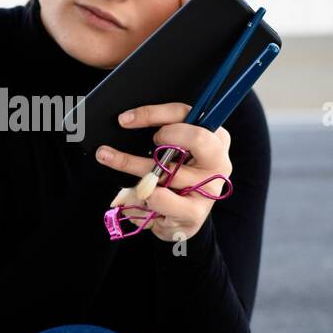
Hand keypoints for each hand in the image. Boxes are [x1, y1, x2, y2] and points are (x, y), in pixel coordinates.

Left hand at [95, 103, 232, 241]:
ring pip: (168, 172)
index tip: (126, 120)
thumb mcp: (173, 150)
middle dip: (166, 137)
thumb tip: (129, 121)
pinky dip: (144, 196)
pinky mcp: (196, 212)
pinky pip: (162, 199)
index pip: (184, 114)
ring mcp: (209, 188)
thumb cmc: (177, 179)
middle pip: (196, 138)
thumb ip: (163, 136)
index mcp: (215, 138)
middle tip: (149, 143)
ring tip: (114, 161)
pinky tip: (140, 197)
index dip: (152, 113)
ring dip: (135, 167)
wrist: (183, 219)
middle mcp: (218, 161)